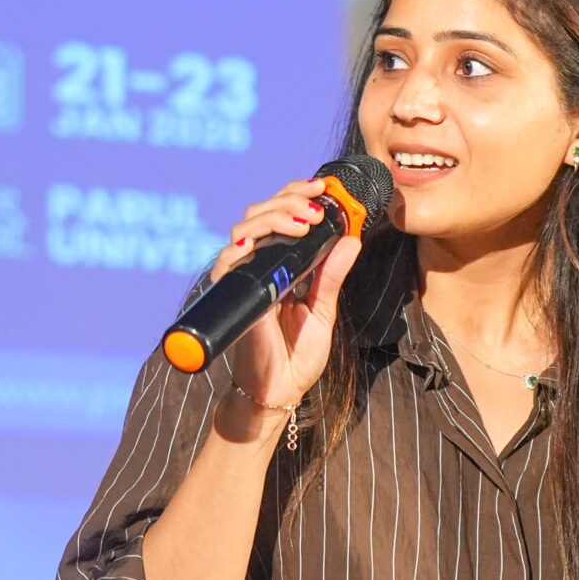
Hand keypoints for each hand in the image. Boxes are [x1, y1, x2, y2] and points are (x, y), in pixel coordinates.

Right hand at [206, 181, 363, 419]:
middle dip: (288, 200)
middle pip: (260, 213)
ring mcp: (244, 280)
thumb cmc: (296, 356)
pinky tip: (259, 243)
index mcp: (281, 265)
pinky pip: (226, 264)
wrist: (277, 392)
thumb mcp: (323, 310)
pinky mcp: (233, 298)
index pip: (281, 215)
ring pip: (243, 229)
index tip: (323, 187)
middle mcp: (259, 266)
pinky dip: (239, 249)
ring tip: (303, 222)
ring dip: (273, 217)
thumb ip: (332, 276)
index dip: (297, 194)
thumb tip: (351, 238)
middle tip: (316, 206)